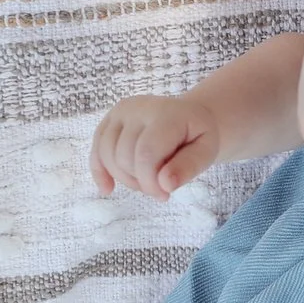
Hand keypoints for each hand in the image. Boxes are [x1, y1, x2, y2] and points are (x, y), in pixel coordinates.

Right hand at [91, 94, 221, 199]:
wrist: (191, 116)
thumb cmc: (199, 136)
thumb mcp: (207, 151)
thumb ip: (188, 168)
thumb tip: (165, 184)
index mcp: (166, 114)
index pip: (146, 154)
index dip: (149, 182)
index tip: (164, 194)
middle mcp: (138, 108)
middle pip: (123, 156)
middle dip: (139, 182)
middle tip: (159, 188)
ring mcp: (120, 112)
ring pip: (106, 155)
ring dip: (123, 178)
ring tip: (145, 182)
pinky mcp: (109, 119)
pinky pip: (97, 149)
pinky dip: (99, 171)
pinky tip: (107, 189)